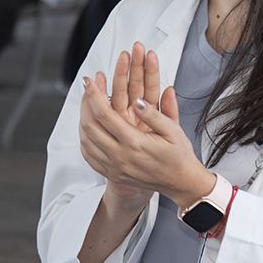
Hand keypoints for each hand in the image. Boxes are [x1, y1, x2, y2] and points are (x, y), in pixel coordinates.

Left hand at [79, 43, 214, 207]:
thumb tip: (137, 101)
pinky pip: (89, 157)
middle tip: (86, 88)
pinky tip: (88, 129)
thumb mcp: (173, 130)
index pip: (104, 114)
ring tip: (86, 104)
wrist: (180, 181)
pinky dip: (84, 140)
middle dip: (84, 103)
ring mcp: (114, 168)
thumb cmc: (179, 154)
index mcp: (135, 143)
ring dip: (82, 120)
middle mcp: (121, 157)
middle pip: (89, 126)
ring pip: (86, 141)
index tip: (89, 81)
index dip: (93, 95)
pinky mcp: (113, 174)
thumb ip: (154, 114)